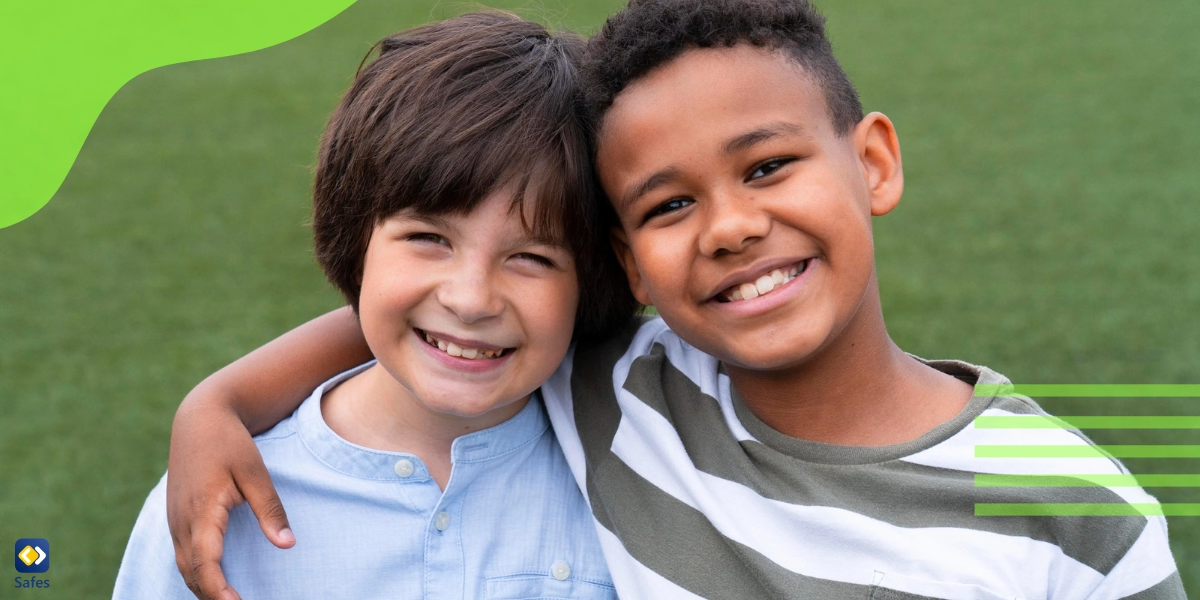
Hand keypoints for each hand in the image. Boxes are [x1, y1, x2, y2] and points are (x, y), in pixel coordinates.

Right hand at [166, 389, 294, 599]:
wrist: (198, 418)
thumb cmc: (229, 443)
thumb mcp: (256, 473)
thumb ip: (270, 509)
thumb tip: (287, 544)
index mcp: (202, 510)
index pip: (206, 562)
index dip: (218, 590)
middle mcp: (182, 520)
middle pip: (191, 572)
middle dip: (211, 596)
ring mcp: (174, 520)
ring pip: (183, 567)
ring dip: (202, 588)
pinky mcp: (176, 518)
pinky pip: (182, 555)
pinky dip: (196, 574)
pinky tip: (213, 583)